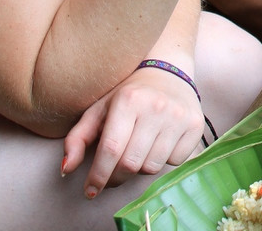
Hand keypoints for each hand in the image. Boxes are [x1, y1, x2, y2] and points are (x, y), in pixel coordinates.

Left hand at [61, 66, 203, 197]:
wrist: (168, 71)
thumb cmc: (128, 94)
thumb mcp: (99, 109)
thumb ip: (78, 139)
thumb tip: (66, 170)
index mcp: (129, 99)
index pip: (111, 150)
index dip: (98, 176)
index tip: (90, 190)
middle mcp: (156, 106)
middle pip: (131, 164)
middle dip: (116, 177)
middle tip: (111, 174)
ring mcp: (179, 116)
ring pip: (152, 166)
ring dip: (139, 168)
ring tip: (136, 152)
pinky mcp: (195, 125)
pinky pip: (175, 162)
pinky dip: (163, 160)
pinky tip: (158, 144)